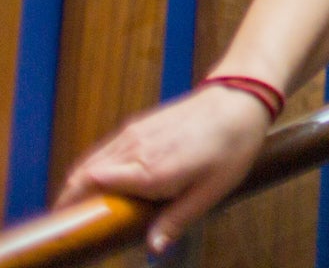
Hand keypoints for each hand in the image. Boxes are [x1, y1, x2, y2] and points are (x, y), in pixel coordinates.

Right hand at [56, 83, 273, 254]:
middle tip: (71, 222)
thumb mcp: (211, 191)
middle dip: (69, 199)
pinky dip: (93, 167)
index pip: (91, 184)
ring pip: (90, 160)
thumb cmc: (231, 147)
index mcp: (149, 171)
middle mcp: (134, 150)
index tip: (67, 226)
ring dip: (78, 183)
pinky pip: (104, 149)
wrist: (240, 100)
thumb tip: (153, 248)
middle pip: (83, 174)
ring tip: (80, 207)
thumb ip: (177, 220)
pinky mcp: (138, 124)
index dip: (71, 205)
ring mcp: (133, 134)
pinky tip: (102, 180)